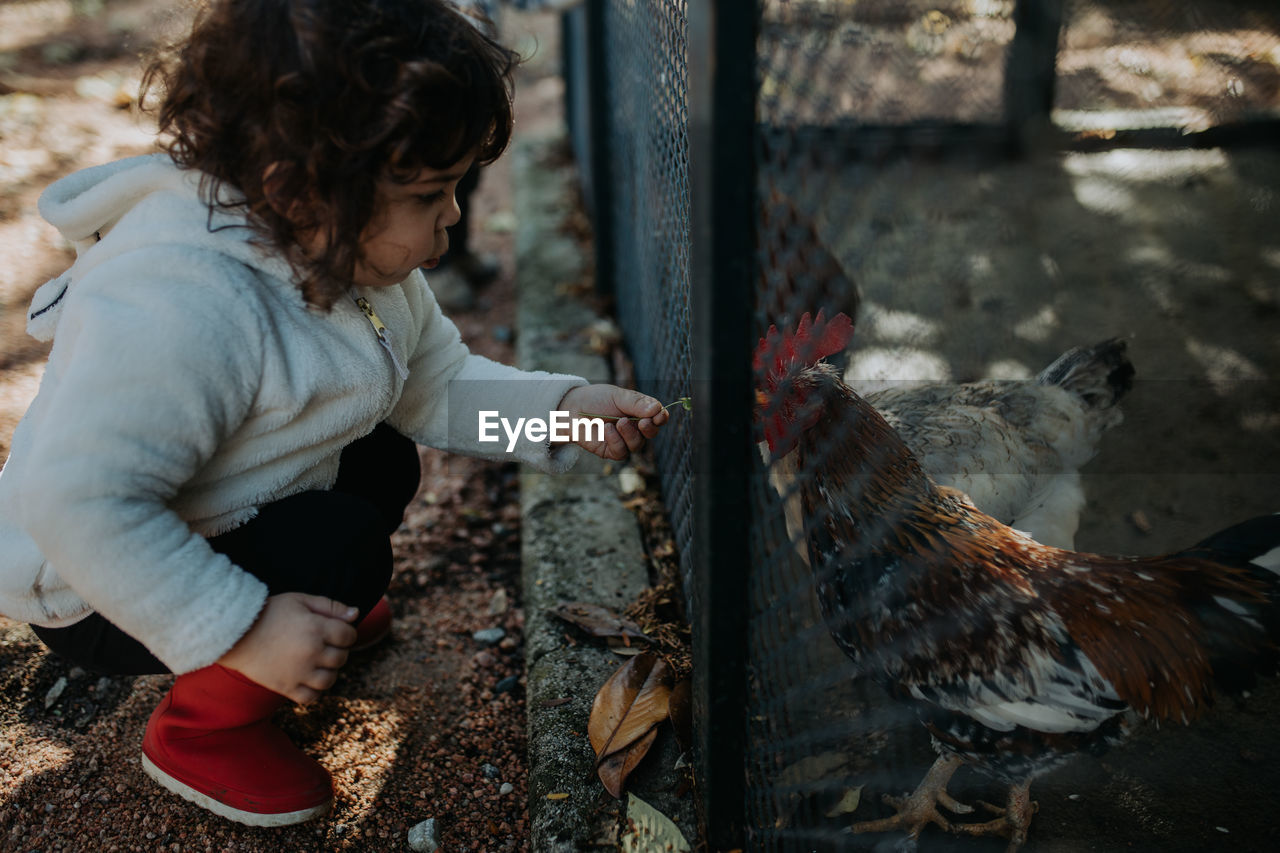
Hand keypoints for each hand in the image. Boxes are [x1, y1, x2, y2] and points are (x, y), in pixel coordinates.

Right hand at [217, 592, 358, 703]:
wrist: (236, 633)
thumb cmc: (270, 612)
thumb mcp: (300, 600)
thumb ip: (330, 606)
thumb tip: (356, 614)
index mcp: (317, 628)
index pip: (349, 636)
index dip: (346, 633)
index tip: (336, 632)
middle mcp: (311, 652)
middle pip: (341, 657)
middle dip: (338, 650)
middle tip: (324, 645)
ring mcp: (299, 672)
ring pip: (330, 680)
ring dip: (329, 671)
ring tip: (318, 663)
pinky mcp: (286, 687)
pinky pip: (311, 697)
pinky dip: (314, 691)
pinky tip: (308, 678)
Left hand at [558, 384, 668, 460]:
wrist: (571, 409)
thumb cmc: (596, 399)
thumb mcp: (618, 396)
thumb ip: (637, 403)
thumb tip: (657, 409)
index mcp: (640, 412)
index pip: (658, 417)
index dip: (661, 417)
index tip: (659, 416)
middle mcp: (635, 428)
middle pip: (651, 433)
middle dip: (649, 428)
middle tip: (644, 422)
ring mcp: (624, 440)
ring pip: (637, 444)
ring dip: (630, 434)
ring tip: (618, 422)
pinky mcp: (611, 451)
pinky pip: (621, 452)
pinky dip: (616, 440)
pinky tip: (607, 429)